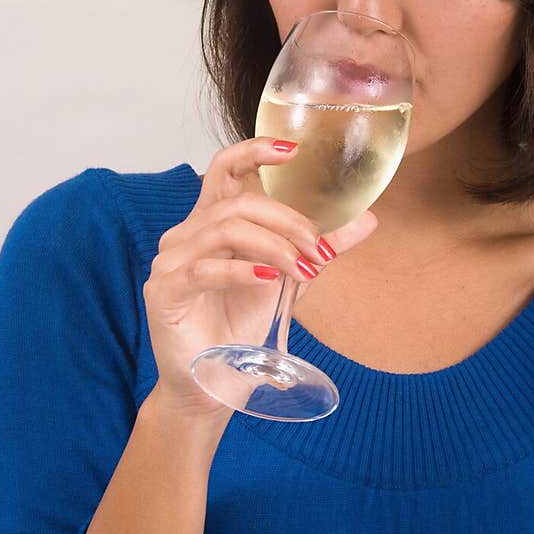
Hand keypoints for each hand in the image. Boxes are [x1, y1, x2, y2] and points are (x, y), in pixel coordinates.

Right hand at [142, 138, 377, 420]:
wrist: (213, 383)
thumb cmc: (241, 326)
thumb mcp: (288, 279)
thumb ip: (320, 247)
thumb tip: (369, 219)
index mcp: (212, 222)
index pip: (225, 168)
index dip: (253, 151)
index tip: (292, 150)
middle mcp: (187, 233)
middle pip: (238, 202)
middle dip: (287, 220)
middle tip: (318, 248)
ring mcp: (171, 260)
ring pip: (225, 229)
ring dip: (274, 246)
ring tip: (303, 271)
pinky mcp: (165, 290)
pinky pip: (205, 268)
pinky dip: (243, 270)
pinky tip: (270, 281)